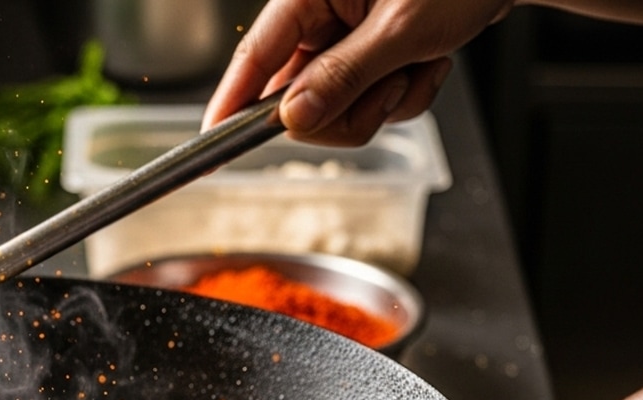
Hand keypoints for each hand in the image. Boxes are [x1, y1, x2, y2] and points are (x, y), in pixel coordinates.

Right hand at [202, 0, 514, 143]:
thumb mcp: (401, 31)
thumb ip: (344, 77)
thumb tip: (294, 118)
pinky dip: (404, 96)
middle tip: (390, 89)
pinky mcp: (370, 56)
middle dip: (349, 108)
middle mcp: (321, 15)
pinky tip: (430, 64)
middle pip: (298, 97)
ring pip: (338, 108)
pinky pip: (370, 103)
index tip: (212, 140)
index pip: (256, 53)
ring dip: (386, 101)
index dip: (232, 100)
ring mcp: (346, 39)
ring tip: (420, 66)